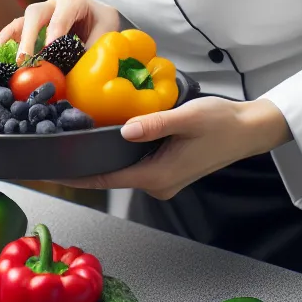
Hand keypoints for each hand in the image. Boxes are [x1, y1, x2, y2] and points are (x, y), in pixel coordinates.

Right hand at [0, 0, 121, 61]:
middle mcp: (55, 1)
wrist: (101, 14)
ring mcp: (43, 11)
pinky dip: (10, 36)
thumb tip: (78, 68)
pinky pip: (19, 26)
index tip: (48, 53)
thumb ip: (94, 45)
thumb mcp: (107, 29)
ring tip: (9, 55)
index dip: (53, 35)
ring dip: (16, 38)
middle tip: (25, 60)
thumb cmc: (103, 21)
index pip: (61, 17)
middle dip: (29, 37)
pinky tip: (1, 47)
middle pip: (36, 13)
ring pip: (24, 19)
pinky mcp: (36, 22)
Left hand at [63, 97, 291, 199]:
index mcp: (159, 176)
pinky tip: (103, 140)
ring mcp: (163, 179)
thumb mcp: (187, 118)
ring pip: (122, 170)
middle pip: (110, 176)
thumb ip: (155, 124)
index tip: (50, 172)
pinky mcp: (167, 170)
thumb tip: (125, 130)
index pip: (107, 180)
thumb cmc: (222, 123)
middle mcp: (158, 183)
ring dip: (99, 159)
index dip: (76, 176)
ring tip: (69, 143)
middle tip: (52, 150)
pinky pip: (134, 164)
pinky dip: (117, 155)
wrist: (250, 130)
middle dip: (82, 166)